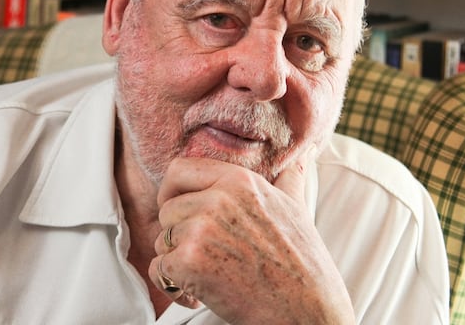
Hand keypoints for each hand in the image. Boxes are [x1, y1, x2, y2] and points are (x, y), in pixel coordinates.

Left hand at [150, 148, 354, 323]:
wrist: (306, 309)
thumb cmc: (302, 263)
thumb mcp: (295, 208)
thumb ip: (288, 179)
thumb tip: (300, 156)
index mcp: (239, 180)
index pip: (179, 170)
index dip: (171, 192)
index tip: (177, 209)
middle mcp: (218, 199)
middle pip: (167, 209)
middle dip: (179, 235)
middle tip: (205, 255)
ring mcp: (201, 229)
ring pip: (162, 240)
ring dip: (177, 261)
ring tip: (209, 274)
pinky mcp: (189, 261)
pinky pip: (158, 269)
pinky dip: (172, 286)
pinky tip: (199, 293)